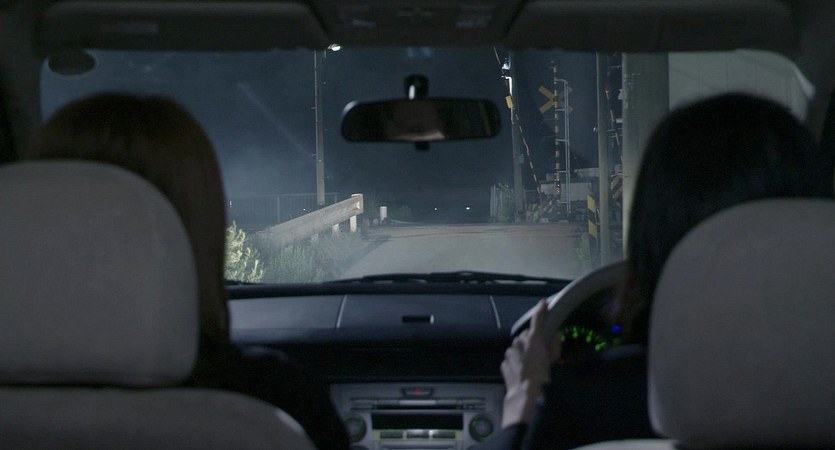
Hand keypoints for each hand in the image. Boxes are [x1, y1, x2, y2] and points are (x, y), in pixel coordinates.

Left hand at [500, 300, 560, 427]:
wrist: (524, 392)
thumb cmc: (542, 375)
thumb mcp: (552, 359)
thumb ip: (555, 345)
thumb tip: (556, 335)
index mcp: (533, 339)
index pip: (537, 320)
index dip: (541, 310)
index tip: (543, 302)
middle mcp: (519, 342)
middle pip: (526, 335)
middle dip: (531, 340)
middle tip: (539, 352)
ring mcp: (510, 352)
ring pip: (517, 347)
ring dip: (523, 351)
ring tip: (529, 364)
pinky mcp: (504, 362)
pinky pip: (511, 358)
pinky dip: (516, 361)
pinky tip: (521, 370)